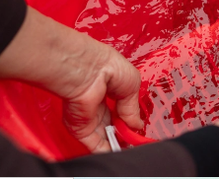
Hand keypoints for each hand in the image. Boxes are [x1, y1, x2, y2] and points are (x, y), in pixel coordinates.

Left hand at [0, 8, 141, 152]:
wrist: (88, 70)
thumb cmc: (109, 67)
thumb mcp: (133, 86)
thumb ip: (133, 108)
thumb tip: (137, 124)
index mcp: (111, 90)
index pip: (122, 110)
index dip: (130, 119)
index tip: (137, 127)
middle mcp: (99, 104)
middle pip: (113, 124)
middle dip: (124, 133)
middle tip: (134, 139)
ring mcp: (90, 117)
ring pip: (104, 136)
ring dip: (116, 144)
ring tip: (129, 148)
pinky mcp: (81, 128)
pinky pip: (93, 144)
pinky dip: (105, 150)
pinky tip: (117, 152)